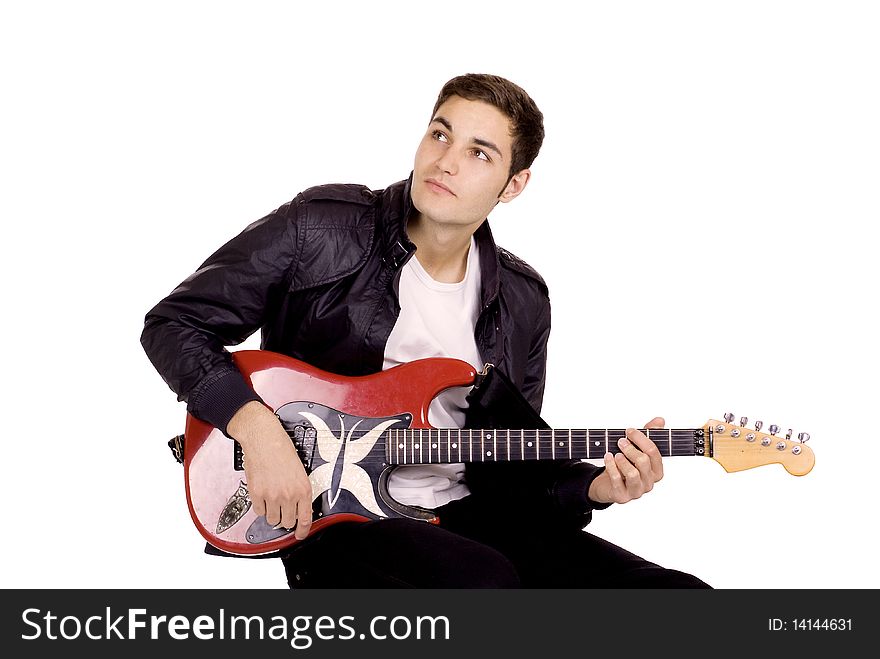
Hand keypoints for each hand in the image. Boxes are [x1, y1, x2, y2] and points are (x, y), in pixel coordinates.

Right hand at [227, 401, 313, 538]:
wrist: (264, 438)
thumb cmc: (282, 449)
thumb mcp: (299, 470)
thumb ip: (299, 491)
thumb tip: (297, 508)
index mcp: (303, 488)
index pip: (305, 519)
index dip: (302, 531)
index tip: (299, 534)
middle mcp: (289, 494)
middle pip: (287, 522)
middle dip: (285, 518)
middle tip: (282, 508)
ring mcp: (272, 495)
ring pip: (272, 519)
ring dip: (272, 512)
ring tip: (272, 497)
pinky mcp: (257, 494)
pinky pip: (259, 511)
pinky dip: (260, 505)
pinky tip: (263, 493)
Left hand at [587, 416, 664, 504]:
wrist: (607, 485)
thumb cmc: (625, 465)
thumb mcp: (636, 448)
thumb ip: (648, 434)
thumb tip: (660, 420)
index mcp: (656, 471)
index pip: (654, 452)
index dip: (641, 438)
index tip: (629, 430)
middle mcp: (649, 483)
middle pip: (643, 461)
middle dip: (630, 448)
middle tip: (620, 441)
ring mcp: (636, 491)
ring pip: (632, 474)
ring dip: (622, 460)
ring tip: (615, 454)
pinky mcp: (622, 496)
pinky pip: (617, 480)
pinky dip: (611, 466)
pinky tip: (608, 457)